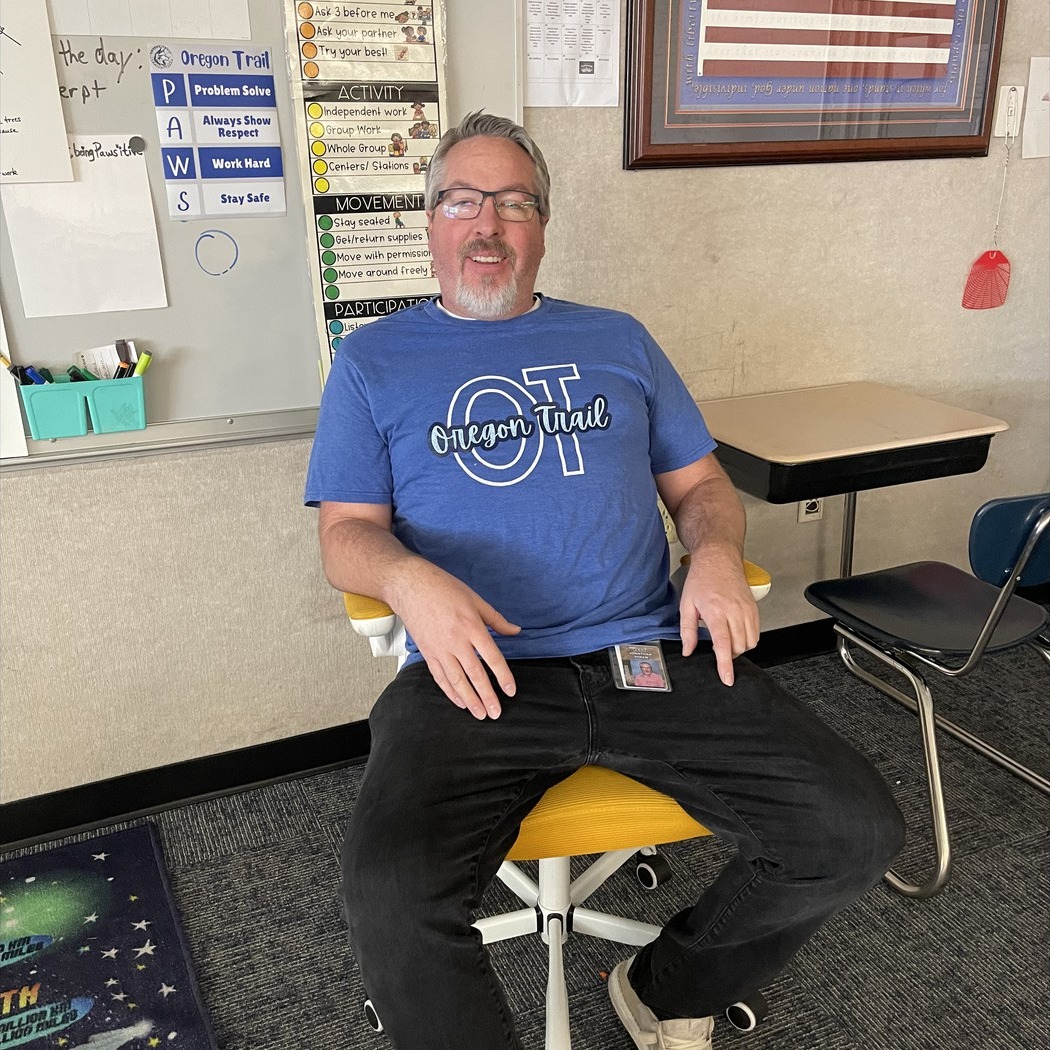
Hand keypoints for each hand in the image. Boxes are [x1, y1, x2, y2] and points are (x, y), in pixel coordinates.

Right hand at [393, 562, 519, 718]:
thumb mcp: (475, 599)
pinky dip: (450, 691)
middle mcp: (456, 640)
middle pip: (475, 674)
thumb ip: (496, 619)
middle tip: (496, 713)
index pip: (492, 657)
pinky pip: (440, 676)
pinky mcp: (427, 652)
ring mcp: (439, 648)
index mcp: (471, 626)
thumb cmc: (442, 588)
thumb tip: (515, 631)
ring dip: (470, 700)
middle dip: (487, 696)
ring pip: (456, 680)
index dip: (502, 676)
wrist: (410, 585)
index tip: (510, 691)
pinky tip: (459, 701)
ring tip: (480, 714)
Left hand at [678, 552, 759, 686]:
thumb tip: (688, 650)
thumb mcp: (686, 604)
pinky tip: (735, 633)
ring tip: (726, 639)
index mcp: (715, 611)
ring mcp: (747, 609)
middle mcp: (734, 611)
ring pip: (750, 642)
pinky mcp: (754, 608)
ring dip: (739, 648)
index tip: (727, 678)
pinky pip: (756, 633)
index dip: (725, 664)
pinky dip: (747, 639)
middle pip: (738, 646)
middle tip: (717, 648)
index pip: (723, 644)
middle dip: (729, 655)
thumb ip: (687, 630)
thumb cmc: (702, 578)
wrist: (719, 558)